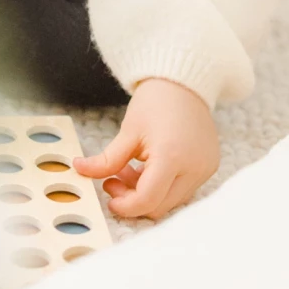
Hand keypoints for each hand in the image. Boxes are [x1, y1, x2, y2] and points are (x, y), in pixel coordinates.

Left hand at [72, 77, 219, 220]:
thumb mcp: (128, 131)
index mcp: (171, 157)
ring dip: (147, 193)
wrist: (183, 83)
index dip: (125, 206)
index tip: (109, 197)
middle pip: (160, 206)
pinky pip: (183, 189)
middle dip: (133, 200)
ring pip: (171, 201)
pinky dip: (163, 186)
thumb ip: (106, 159)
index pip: (147, 200)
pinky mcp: (208, 167)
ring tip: (130, 168)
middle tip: (113, 181)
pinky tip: (148, 167)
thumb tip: (80, 170)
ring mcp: (204, 169)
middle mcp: (194, 168)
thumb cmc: (155, 102)